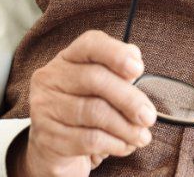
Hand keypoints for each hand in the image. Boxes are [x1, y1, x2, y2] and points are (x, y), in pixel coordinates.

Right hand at [7, 30, 157, 176]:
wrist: (53, 149)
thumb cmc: (85, 111)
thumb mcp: (101, 89)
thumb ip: (118, 76)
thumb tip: (136, 70)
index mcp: (67, 58)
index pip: (90, 44)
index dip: (116, 53)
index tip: (138, 69)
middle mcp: (50, 78)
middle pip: (95, 79)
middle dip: (129, 99)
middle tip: (149, 117)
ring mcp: (45, 107)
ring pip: (94, 112)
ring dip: (126, 127)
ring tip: (142, 136)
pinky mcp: (47, 137)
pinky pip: (88, 139)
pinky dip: (114, 144)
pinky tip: (125, 146)